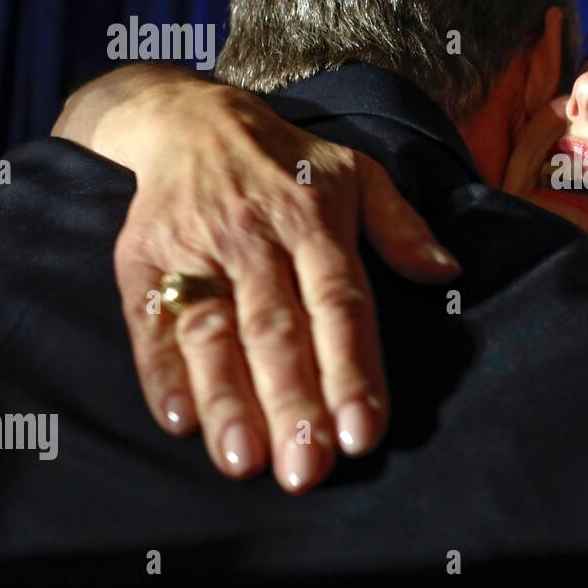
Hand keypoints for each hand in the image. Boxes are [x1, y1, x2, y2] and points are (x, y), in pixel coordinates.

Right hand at [53, 66, 460, 491]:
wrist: (191, 119)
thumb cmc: (290, 161)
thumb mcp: (358, 174)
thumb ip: (401, 228)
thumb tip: (446, 272)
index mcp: (315, 220)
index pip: (339, 304)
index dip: (351, 370)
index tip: (363, 432)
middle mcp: (255, 238)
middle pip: (277, 330)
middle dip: (292, 402)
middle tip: (305, 468)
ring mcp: (195, 249)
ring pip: (213, 332)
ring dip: (226, 399)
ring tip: (242, 460)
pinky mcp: (141, 260)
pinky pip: (150, 321)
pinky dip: (160, 371)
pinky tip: (178, 420)